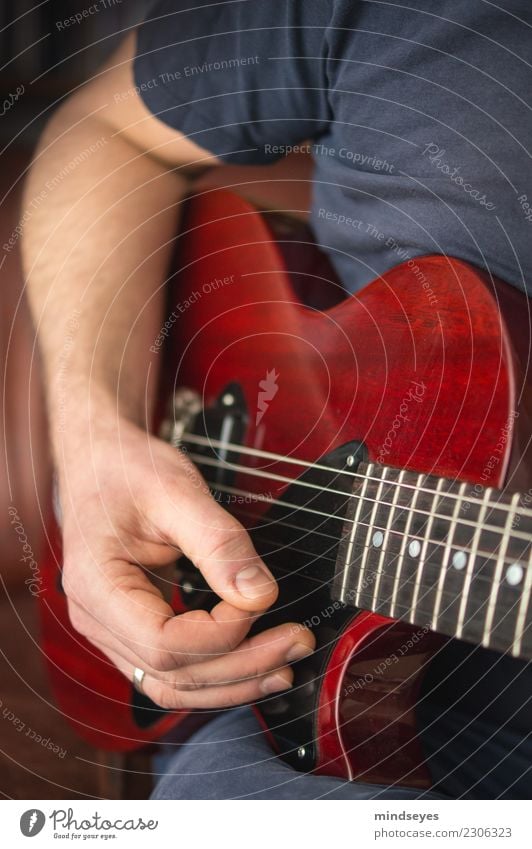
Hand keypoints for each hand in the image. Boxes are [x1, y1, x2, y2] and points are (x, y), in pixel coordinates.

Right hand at [56, 412, 314, 708]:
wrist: (99, 463)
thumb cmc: (127, 470)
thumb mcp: (176, 491)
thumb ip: (220, 544)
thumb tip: (260, 595)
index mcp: (98, 586)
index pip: (164, 642)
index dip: (222, 634)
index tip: (262, 601)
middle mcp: (96, 619)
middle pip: (173, 673)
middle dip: (243, 666)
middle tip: (297, 642)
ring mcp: (111, 629)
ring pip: (173, 685)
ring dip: (233, 682)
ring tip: (284, 666)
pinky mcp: (131, 628)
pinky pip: (172, 670)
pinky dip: (216, 673)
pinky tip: (252, 666)